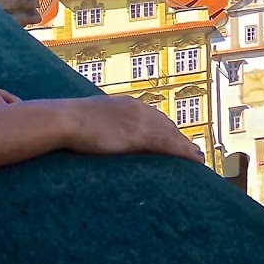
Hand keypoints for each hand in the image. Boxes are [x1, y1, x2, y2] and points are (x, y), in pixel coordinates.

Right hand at [63, 95, 204, 163]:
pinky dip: (184, 152)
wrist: (67, 119)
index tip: (174, 138)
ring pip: (171, 135)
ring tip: (196, 158)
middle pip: (166, 125)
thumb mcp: (90, 118)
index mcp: (126, 104)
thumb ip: (100, 124)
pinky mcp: (140, 135)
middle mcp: (138, 109)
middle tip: (191, 151)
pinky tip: (195, 160)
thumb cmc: (70, 121)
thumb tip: (96, 132)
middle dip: (179, 138)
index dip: (166, 129)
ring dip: (185, 146)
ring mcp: (140, 121)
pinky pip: (169, 144)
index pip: (153, 117)